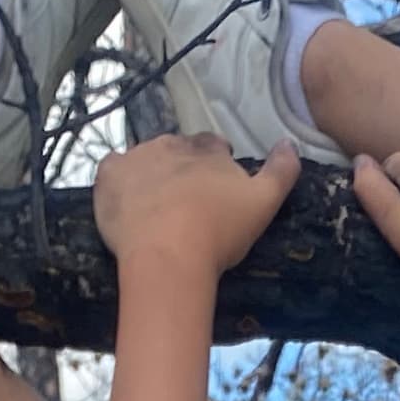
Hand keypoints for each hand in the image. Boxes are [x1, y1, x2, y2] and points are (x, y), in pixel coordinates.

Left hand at [94, 135, 299, 277]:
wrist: (168, 257)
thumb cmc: (219, 232)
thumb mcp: (264, 204)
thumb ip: (281, 172)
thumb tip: (290, 143)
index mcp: (207, 149)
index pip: (213, 145)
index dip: (215, 163)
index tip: (216, 188)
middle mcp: (171, 144)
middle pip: (178, 149)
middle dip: (182, 167)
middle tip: (185, 201)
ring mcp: (137, 158)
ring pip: (145, 158)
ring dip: (151, 173)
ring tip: (155, 205)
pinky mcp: (109, 177)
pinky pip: (111, 167)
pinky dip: (118, 179)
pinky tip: (124, 200)